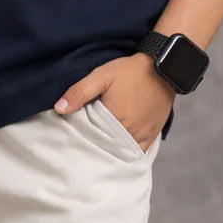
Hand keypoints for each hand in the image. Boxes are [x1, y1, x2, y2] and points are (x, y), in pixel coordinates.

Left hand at [53, 52, 174, 151]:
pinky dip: (128, 154)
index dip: (82, 142)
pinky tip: (118, 154)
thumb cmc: (131, 71)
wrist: (164, 68)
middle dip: (96, 149)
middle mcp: (129, 132)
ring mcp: (142, 135)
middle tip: (82, 152)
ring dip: (112, 152)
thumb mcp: (102, 75)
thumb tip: (59, 109)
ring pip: (122, 153)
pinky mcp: (152, 134)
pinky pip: (138, 152)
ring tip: (99, 153)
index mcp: (114, 120)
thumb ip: (80, 92)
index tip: (73, 144)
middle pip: (107, 148)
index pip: (92, 139)